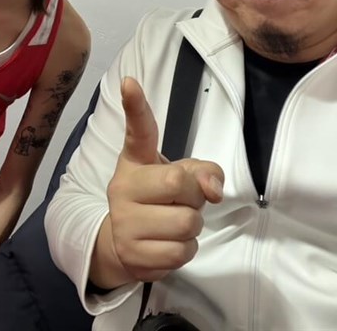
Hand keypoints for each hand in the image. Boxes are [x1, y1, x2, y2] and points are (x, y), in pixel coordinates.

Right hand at [105, 77, 223, 282]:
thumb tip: (214, 189)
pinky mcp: (131, 255)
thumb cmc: (158, 200)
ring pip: (185, 224)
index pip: (138, 131)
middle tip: (181, 202)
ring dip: (192, 227)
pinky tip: (169, 244)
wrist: (124, 243)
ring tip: (174, 224)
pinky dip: (186, 250)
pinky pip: (181, 253)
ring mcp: (124, 222)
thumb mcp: (180, 177)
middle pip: (179, 184)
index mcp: (135, 161)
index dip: (136, 106)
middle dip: (194, 197)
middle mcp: (123, 187)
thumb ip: (203, 172)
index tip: (130, 83)